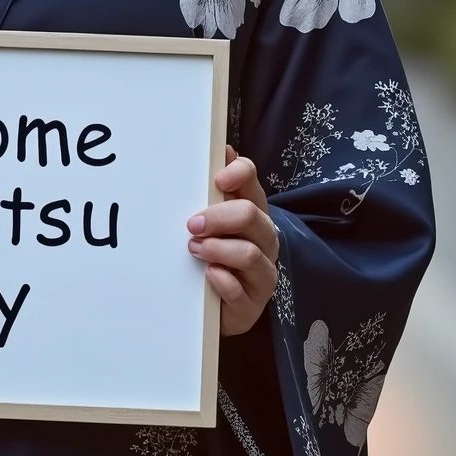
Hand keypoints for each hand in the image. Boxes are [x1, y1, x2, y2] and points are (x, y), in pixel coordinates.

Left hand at [187, 145, 278, 337]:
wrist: (218, 305)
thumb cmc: (216, 255)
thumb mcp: (214, 221)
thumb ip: (217, 189)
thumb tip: (223, 150)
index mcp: (253, 212)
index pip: (252, 181)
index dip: (238, 174)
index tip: (217, 178)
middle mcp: (264, 240)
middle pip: (251, 215)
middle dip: (218, 217)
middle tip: (191, 224)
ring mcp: (262, 273)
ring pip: (248, 253)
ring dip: (217, 249)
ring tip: (194, 249)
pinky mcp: (252, 305)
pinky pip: (239, 291)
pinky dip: (222, 281)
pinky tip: (208, 276)